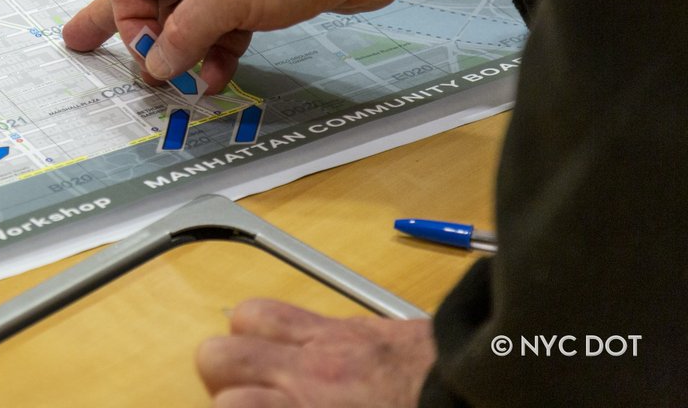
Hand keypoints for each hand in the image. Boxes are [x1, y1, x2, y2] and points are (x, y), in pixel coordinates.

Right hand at [62, 0, 509, 92]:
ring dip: (181, 54)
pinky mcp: (261, 0)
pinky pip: (223, 32)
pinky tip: (220, 80)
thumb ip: (186, 31)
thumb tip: (155, 65)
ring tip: (178, 89)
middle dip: (126, 29)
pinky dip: (217, 56)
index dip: (127, 18)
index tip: (149, 54)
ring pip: (189, 22)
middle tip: (82, 47)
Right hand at [196, 300, 435, 407]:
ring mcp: (330, 339)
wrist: (491, 391)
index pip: (226, 405)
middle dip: (219, 381)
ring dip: (245, 342)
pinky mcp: (357, 322)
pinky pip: (299, 312)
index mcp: (309, 406)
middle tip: (242, 402)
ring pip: (250, 317)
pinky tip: (305, 355)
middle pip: (218, 354)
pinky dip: (288, 330)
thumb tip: (276, 402)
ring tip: (261, 368)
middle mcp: (309, 370)